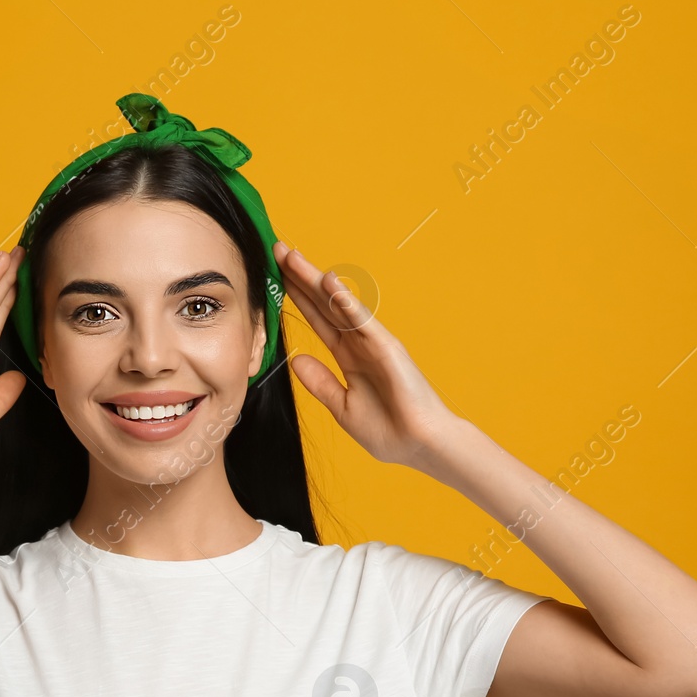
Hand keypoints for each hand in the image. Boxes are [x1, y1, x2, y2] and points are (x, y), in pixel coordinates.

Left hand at [274, 240, 462, 473]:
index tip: (277, 276)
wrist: (419, 447)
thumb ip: (320, 382)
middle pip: (324, 304)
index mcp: (349, 358)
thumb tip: (296, 359)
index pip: (319, 319)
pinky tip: (329, 283)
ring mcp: (373, 342)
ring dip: (316, 280)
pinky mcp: (387, 347)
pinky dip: (346, 301)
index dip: (298, 298)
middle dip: (301, 278)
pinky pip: (362, 321)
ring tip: (293, 257)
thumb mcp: (342, 407)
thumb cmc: (388, 431)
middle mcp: (360, 344)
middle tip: (279, 249)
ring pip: (339, 305)